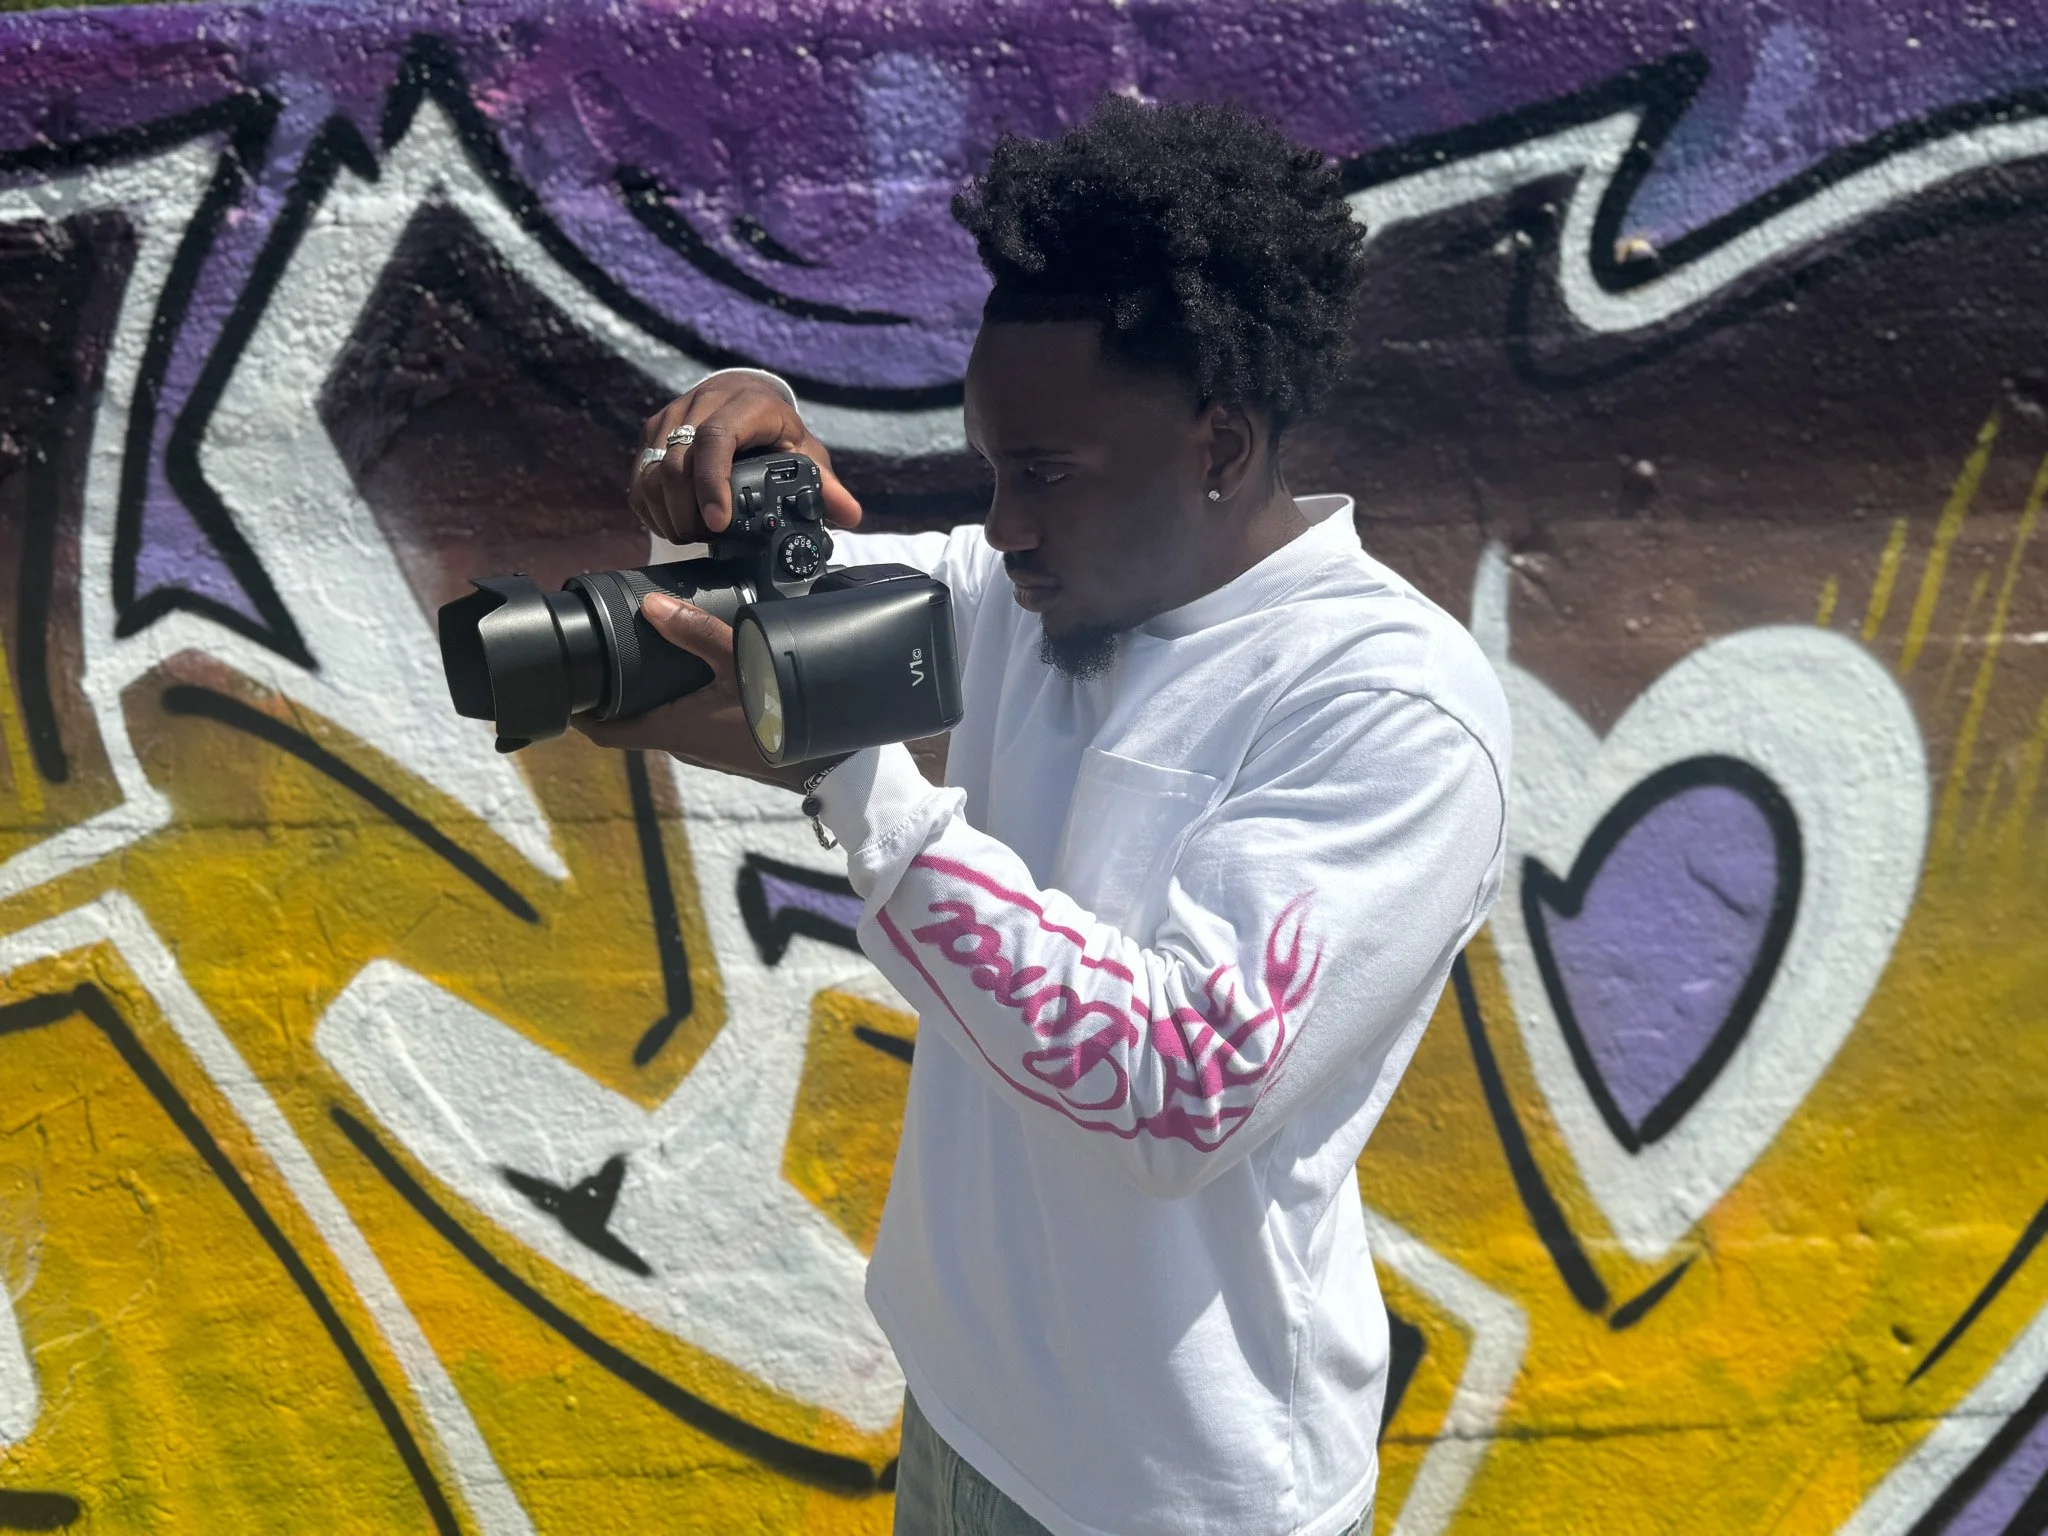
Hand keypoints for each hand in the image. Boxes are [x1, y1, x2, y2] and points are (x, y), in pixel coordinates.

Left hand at [573, 591, 814, 791]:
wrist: (829, 764)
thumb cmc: (778, 716)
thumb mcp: (738, 663)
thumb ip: (696, 631)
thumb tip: (652, 604)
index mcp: (671, 729)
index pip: (606, 734)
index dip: (579, 717)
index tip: (563, 693)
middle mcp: (682, 746)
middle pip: (632, 725)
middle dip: (616, 698)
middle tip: (605, 660)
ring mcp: (706, 752)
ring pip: (663, 725)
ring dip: (650, 701)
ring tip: (646, 663)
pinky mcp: (728, 750)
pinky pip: (691, 727)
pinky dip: (680, 706)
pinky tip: (695, 682)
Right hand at [630, 373, 863, 544]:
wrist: (742, 395)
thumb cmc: (775, 428)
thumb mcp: (804, 451)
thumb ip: (825, 484)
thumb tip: (850, 516)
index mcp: (745, 405)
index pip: (717, 438)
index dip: (712, 483)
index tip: (718, 523)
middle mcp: (702, 404)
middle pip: (679, 462)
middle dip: (689, 512)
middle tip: (707, 540)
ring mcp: (671, 417)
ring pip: (653, 471)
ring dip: (668, 514)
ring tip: (691, 536)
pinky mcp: (652, 433)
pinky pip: (640, 476)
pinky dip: (651, 508)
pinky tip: (672, 525)